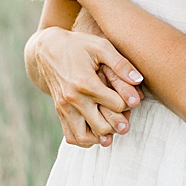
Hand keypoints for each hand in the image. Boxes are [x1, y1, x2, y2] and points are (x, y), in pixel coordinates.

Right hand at [31, 28, 142, 147]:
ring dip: (102, 135)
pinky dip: (87, 139)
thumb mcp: (101, 47)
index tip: (132, 96)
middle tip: (125, 113)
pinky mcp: (59, 112)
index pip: (117, 105)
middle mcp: (73, 99)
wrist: (47, 49)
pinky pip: (72, 137)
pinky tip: (97, 129)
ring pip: (86, 138)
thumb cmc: (78, 45)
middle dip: (119, 122)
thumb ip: (121, 64)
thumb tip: (138, 80)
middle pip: (103, 126)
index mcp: (85, 83)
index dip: (129, 102)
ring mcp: (64, 108)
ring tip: (111, 124)